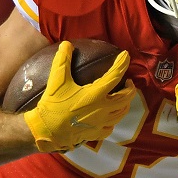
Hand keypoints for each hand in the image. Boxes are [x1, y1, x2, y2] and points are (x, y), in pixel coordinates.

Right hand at [23, 44, 137, 152]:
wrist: (47, 130)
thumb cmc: (53, 104)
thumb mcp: (57, 80)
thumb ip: (63, 61)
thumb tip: (67, 44)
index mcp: (96, 94)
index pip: (115, 75)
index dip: (122, 64)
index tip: (126, 56)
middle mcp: (103, 109)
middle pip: (126, 98)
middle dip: (130, 88)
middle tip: (128, 82)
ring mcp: (101, 122)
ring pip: (121, 113)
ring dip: (125, 104)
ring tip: (123, 98)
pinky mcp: (96, 133)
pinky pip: (111, 127)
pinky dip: (114, 120)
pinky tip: (110, 117)